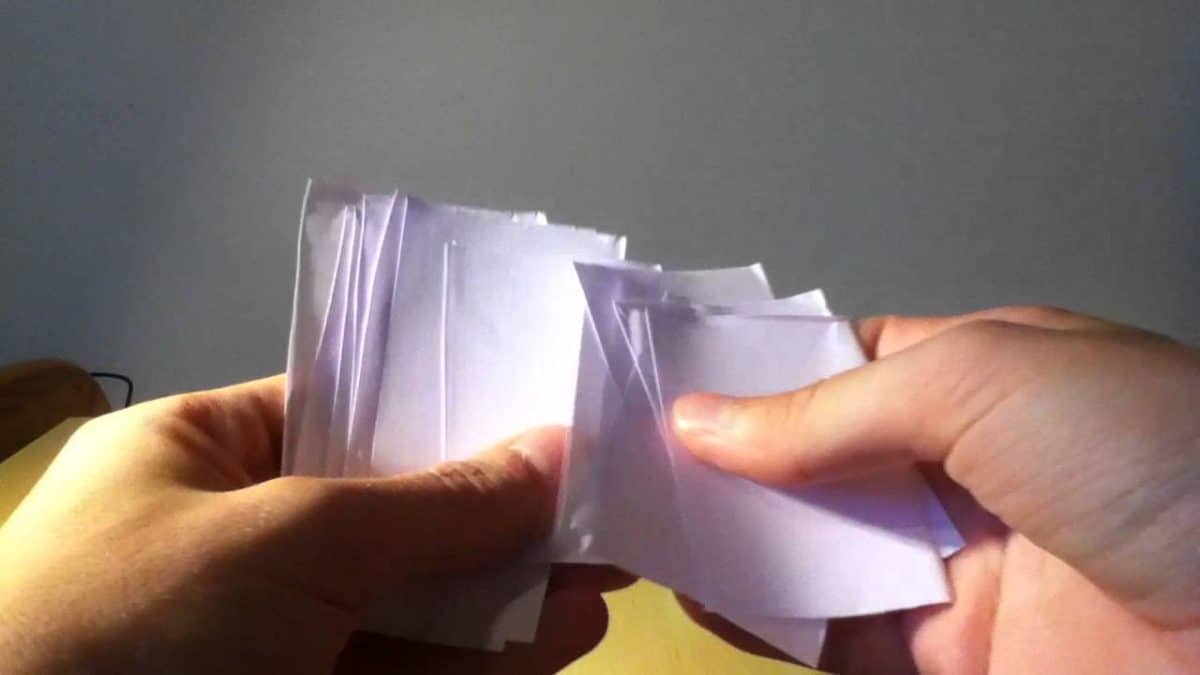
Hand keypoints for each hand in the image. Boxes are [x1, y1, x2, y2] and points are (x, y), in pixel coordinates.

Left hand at [0, 375, 627, 673]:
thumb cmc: (136, 624)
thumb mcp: (288, 537)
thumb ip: (433, 502)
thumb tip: (551, 454)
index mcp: (196, 458)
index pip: (344, 411)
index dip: (446, 411)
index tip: (542, 412)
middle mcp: (234, 543)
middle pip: (393, 513)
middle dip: (499, 514)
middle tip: (599, 504)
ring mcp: (268, 640)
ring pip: (411, 604)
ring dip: (508, 593)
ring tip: (604, 573)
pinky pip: (408, 672)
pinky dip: (483, 659)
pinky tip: (556, 636)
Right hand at [670, 306, 1199, 673]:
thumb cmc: (1140, 455)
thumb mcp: (983, 381)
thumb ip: (831, 410)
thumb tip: (701, 422)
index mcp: (986, 379)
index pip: (845, 368)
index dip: (759, 372)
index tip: (668, 375)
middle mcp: (965, 472)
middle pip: (818, 463)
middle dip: (732, 457)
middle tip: (630, 449)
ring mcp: (956, 571)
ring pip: (817, 549)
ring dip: (735, 535)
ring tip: (641, 515)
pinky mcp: (951, 660)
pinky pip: (837, 634)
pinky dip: (766, 618)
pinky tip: (702, 590)